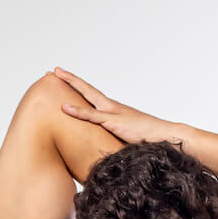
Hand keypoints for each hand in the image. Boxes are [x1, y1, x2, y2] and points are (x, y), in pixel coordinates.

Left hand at [50, 66, 177, 146]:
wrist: (165, 136)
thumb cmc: (148, 140)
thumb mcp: (125, 138)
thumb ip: (113, 138)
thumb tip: (104, 148)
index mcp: (113, 110)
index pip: (92, 96)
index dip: (77, 88)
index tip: (63, 80)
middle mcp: (111, 106)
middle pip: (86, 89)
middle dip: (69, 79)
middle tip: (52, 71)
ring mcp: (112, 112)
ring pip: (87, 95)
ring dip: (71, 84)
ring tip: (55, 75)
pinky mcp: (114, 122)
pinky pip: (92, 116)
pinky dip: (77, 111)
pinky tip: (64, 107)